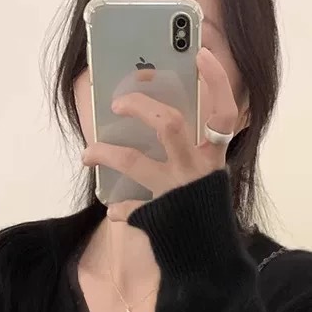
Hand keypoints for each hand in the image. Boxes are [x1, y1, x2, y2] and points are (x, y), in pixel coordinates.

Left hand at [81, 47, 237, 222]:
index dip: (216, 81)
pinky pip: (131, 208)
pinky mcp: (159, 216)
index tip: (200, 53)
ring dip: (106, 153)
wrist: (208, 258)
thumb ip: (192, 147)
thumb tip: (156, 114)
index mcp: (213, 156)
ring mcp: (175, 191)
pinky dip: (120, 209)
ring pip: (135, 162)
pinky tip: (113, 209)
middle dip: (141, 108)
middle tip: (118, 103)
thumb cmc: (205, 209)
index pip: (224, 112)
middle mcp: (196, 170)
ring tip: (88, 153)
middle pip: (170, 125)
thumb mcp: (207, 174)